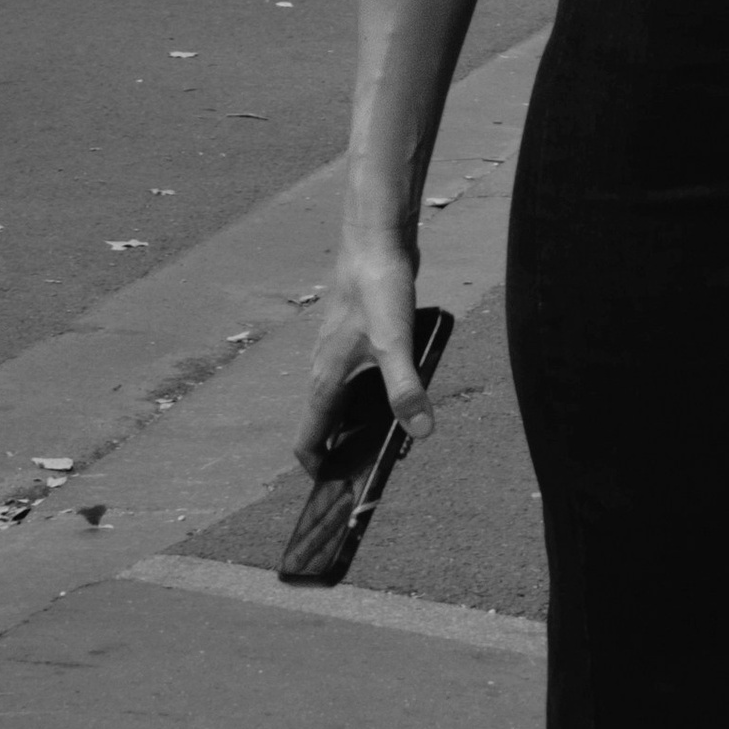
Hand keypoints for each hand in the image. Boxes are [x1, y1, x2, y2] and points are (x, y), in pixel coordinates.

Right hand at [297, 230, 429, 473]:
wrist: (375, 238)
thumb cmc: (380, 288)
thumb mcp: (396, 342)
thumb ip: (406, 390)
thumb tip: (420, 434)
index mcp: (325, 381)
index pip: (308, 442)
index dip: (320, 471)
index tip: (342, 490)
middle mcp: (324, 371)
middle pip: (325, 427)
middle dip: (345, 453)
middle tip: (375, 470)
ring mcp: (339, 352)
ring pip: (342, 402)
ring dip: (360, 424)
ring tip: (393, 437)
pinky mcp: (357, 335)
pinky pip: (358, 378)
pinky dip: (371, 395)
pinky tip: (403, 389)